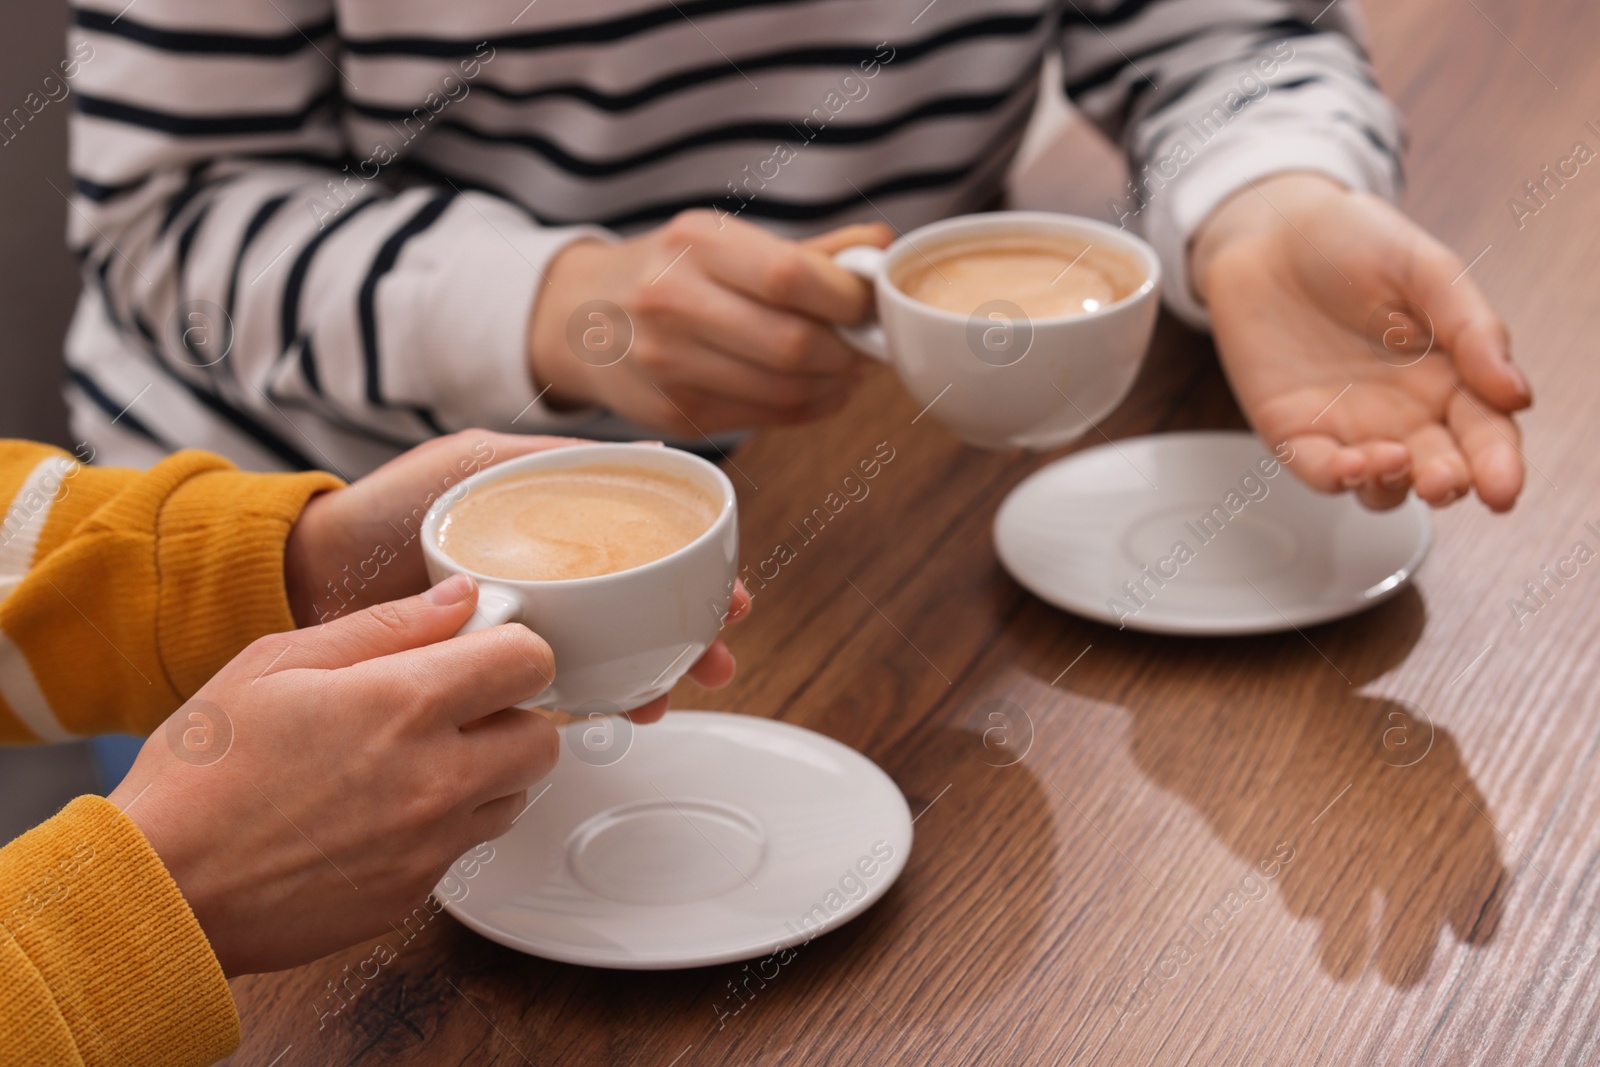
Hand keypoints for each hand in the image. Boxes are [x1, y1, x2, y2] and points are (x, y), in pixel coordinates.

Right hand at [109, 577, 556, 975]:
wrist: (161, 889)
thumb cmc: (201, 772)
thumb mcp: (278, 664)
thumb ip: (386, 626)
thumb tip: (459, 599)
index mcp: (404, 704)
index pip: (528, 661)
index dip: (510, 647)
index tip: (482, 650)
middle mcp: (435, 778)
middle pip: (542, 737)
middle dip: (511, 714)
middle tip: (457, 708)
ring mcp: (430, 843)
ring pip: (514, 796)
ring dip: (487, 773)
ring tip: (415, 761)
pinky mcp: (415, 893)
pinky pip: (465, 846)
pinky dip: (444, 824)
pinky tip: (383, 812)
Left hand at [281, 429, 750, 723]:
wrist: (311, 576)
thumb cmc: (387, 507)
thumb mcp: (476, 460)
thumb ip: (550, 459)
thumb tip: (649, 455)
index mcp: (554, 528)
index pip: (644, 552)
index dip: (694, 574)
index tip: (728, 595)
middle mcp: (550, 578)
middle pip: (641, 609)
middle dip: (689, 636)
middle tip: (719, 659)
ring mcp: (527, 625)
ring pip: (611, 653)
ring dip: (653, 673)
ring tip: (671, 694)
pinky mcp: (494, 671)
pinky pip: (560, 689)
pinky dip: (596, 700)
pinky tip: (616, 709)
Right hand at [527, 211, 891, 433]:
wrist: (580, 318)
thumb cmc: (671, 273)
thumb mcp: (725, 244)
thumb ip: (809, 251)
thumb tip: (882, 248)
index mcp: (694, 243)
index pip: (790, 276)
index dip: (847, 298)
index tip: (868, 305)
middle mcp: (670, 300)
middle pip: (792, 343)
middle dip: (847, 352)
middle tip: (864, 347)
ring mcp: (666, 363)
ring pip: (783, 390)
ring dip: (834, 386)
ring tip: (845, 370)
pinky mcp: (672, 412)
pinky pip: (763, 418)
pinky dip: (808, 408)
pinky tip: (817, 391)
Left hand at [1191, 173, 1531, 510]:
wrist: (1271, 231)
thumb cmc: (1353, 243)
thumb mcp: (1425, 270)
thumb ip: (1470, 328)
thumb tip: (1516, 393)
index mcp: (1450, 377)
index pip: (1485, 433)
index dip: (1497, 464)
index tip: (1501, 486)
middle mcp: (1404, 413)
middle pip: (1439, 469)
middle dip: (1448, 484)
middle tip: (1446, 481)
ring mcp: (1348, 426)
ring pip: (1382, 484)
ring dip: (1392, 487)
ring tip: (1397, 463)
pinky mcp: (1293, 429)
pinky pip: (1318, 470)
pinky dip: (1336, 477)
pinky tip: (1350, 463)